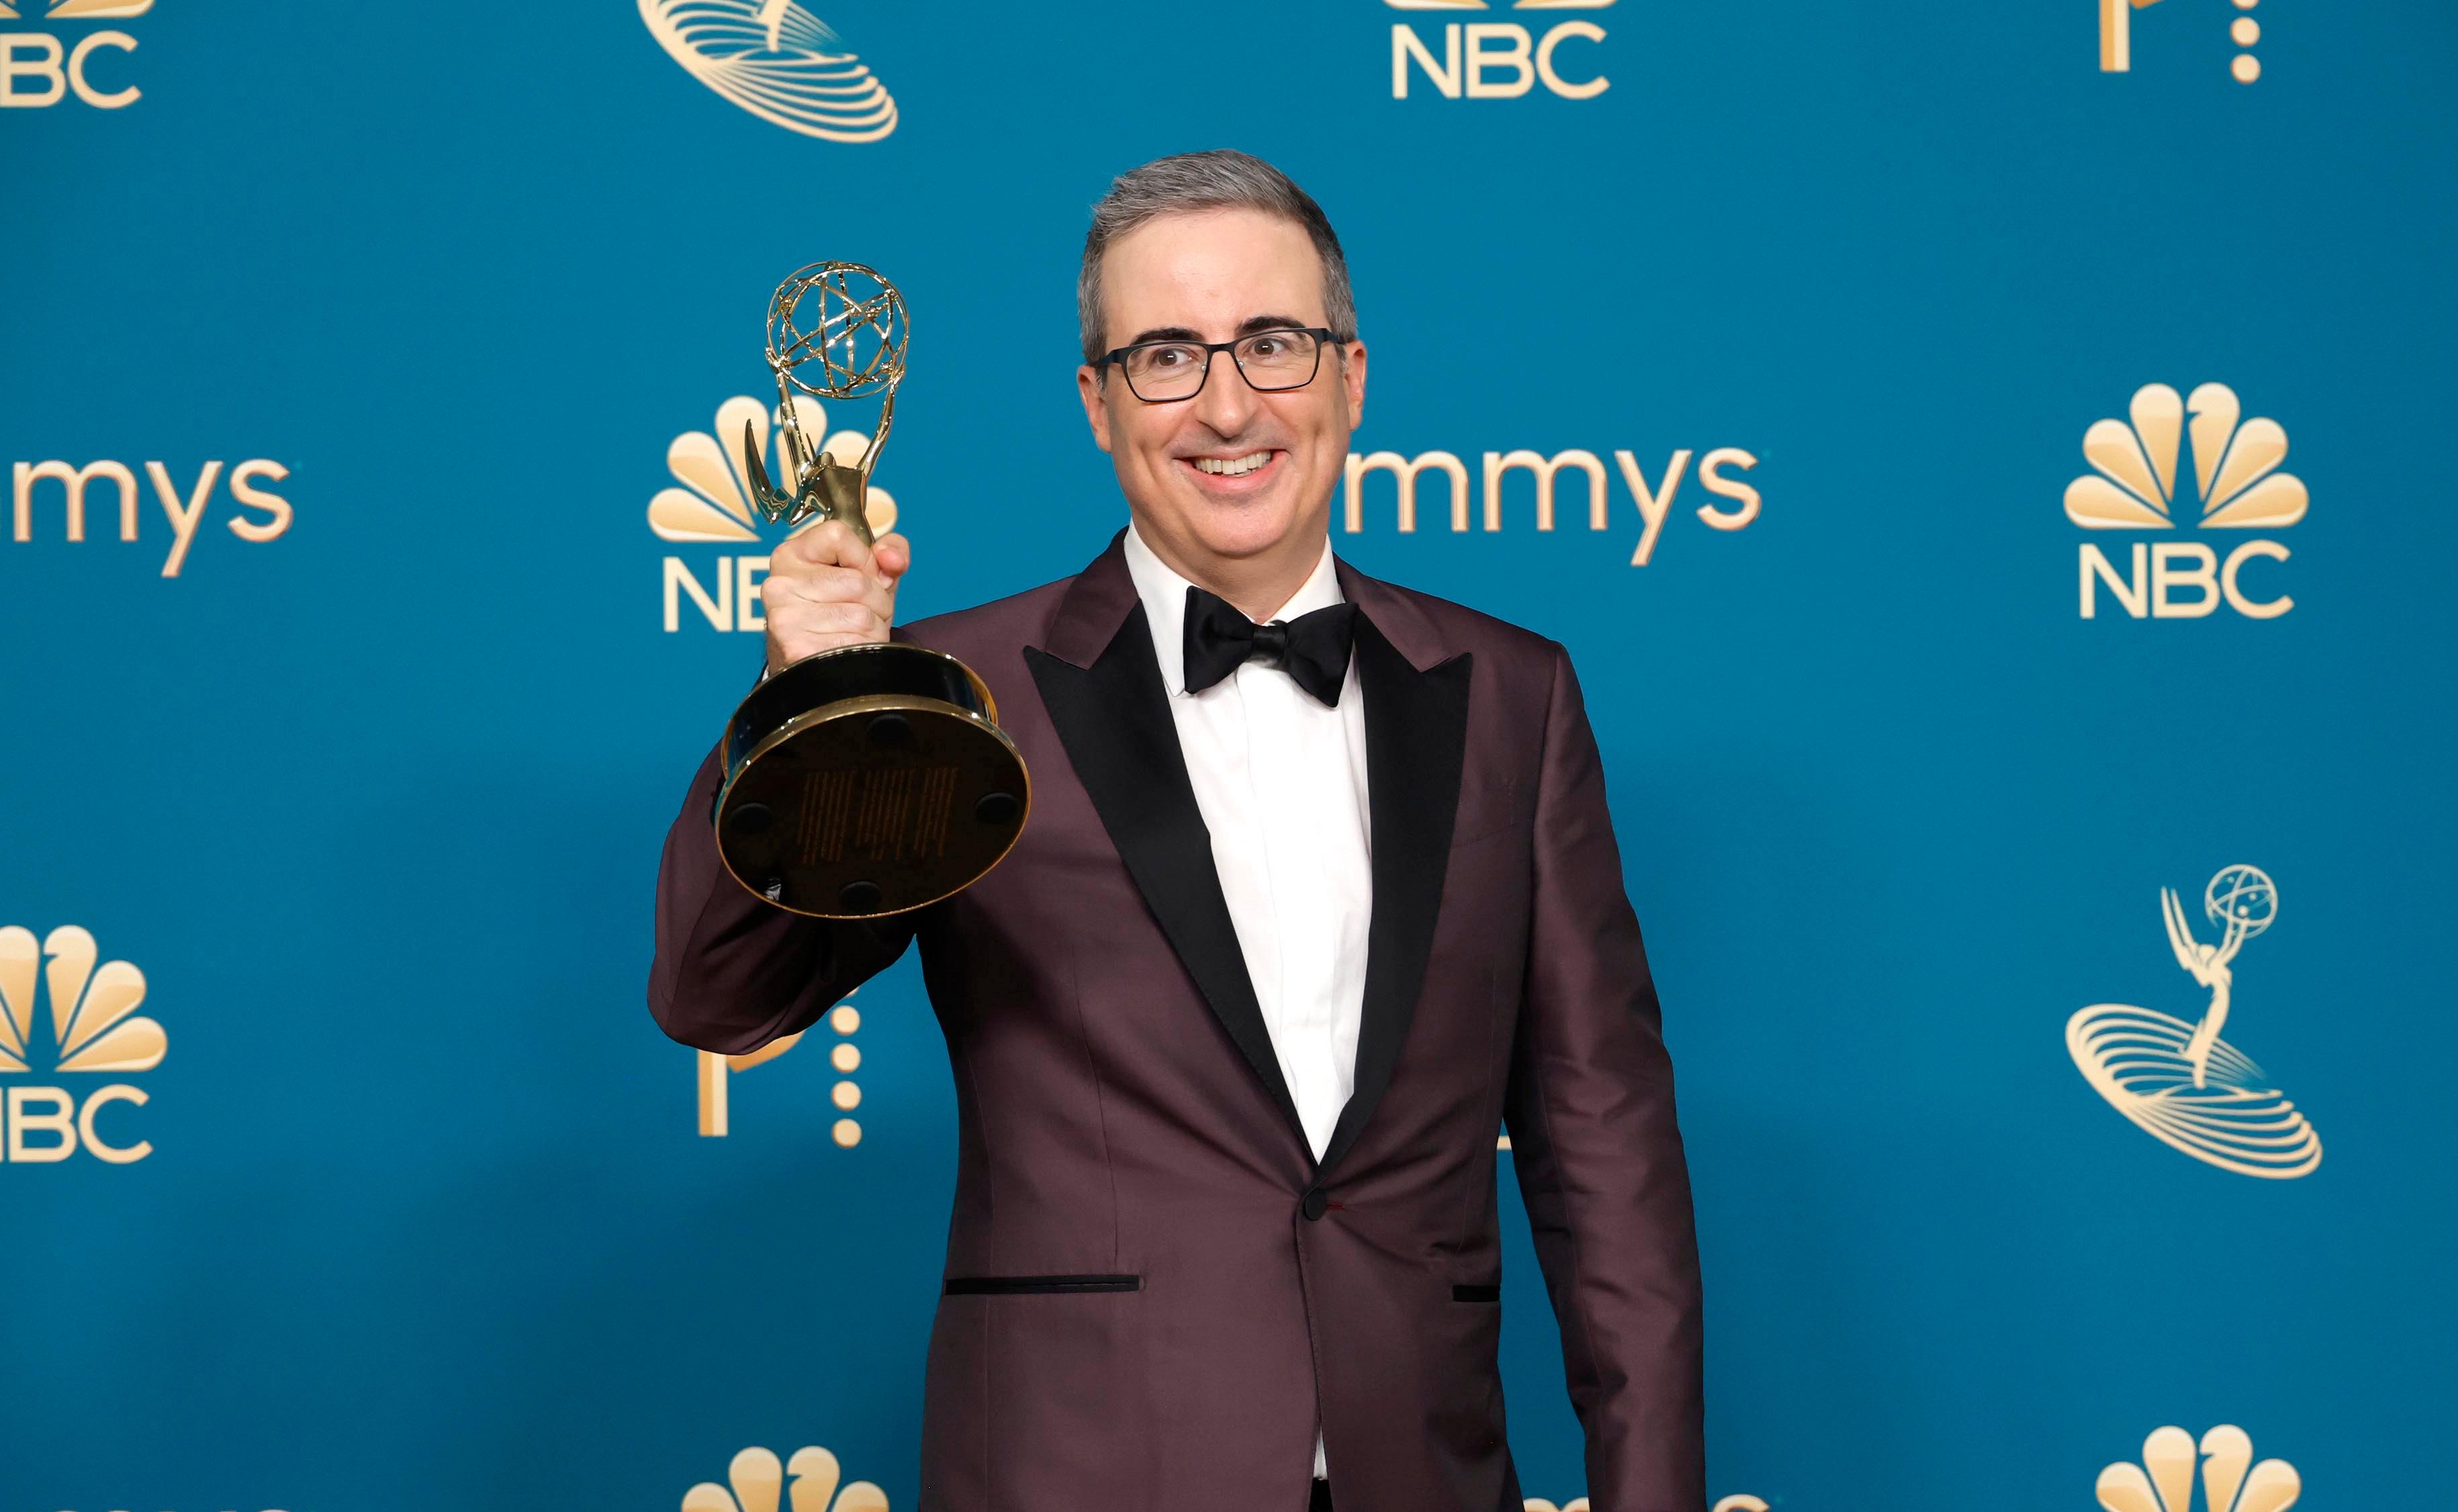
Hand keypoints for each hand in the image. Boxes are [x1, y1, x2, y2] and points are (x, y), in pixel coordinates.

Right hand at [761, 520, 910, 673]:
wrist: (814, 664)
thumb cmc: (840, 613)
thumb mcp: (867, 575)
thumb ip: (889, 553)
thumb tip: (893, 559)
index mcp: (791, 554)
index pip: (838, 535)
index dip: (863, 558)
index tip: (859, 574)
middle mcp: (780, 584)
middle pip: (858, 582)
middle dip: (876, 601)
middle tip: (861, 612)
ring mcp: (785, 618)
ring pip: (861, 617)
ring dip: (873, 629)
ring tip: (855, 632)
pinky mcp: (796, 649)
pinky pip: (856, 644)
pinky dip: (865, 650)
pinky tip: (849, 650)